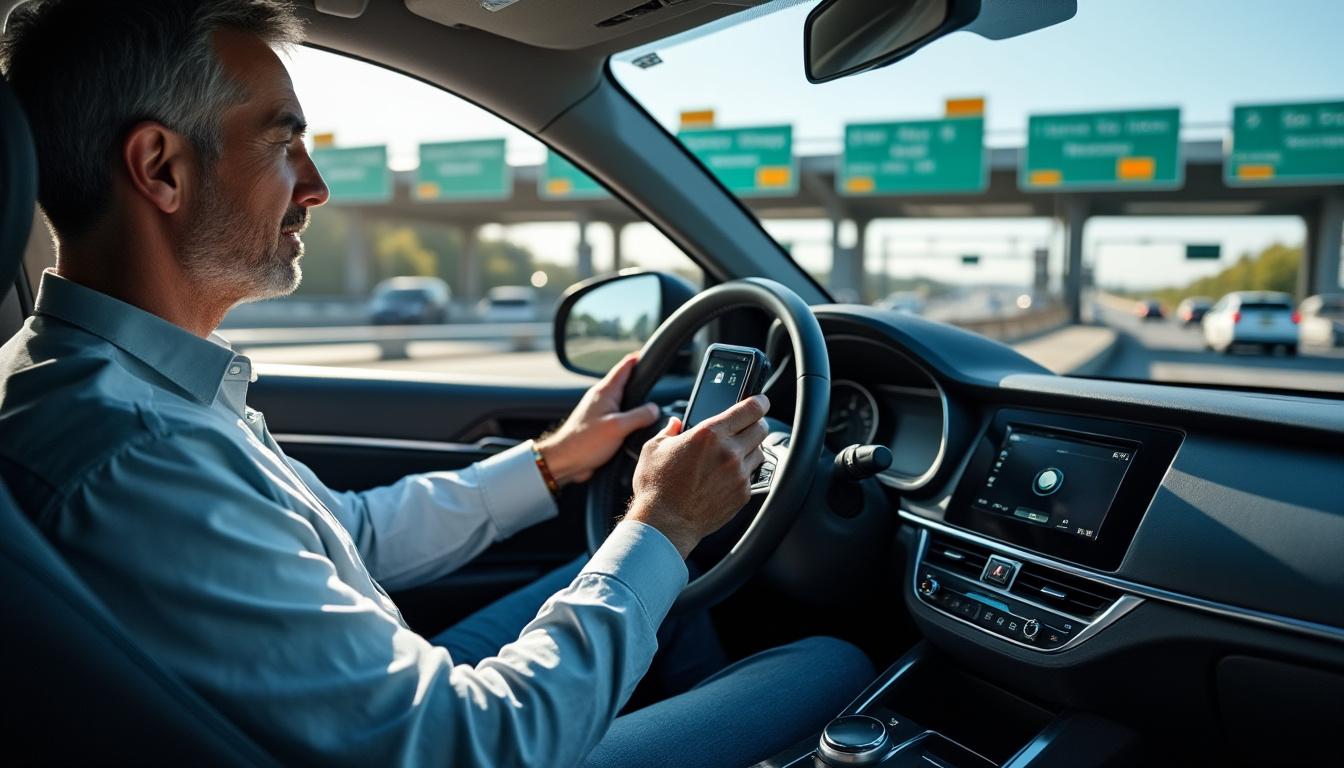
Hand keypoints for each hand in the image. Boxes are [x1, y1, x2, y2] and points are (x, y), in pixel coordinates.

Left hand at [534, 353, 661, 484]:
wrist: (564, 460)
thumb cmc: (585, 442)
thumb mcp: (617, 427)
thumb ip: (639, 416)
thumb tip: (654, 409)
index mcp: (605, 392)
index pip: (624, 367)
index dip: (638, 359)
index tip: (650, 355)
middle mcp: (601, 398)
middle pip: (624, 382)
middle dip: (639, 380)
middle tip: (656, 378)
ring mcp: (599, 411)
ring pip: (622, 400)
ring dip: (635, 401)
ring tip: (651, 402)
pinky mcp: (599, 425)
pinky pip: (619, 416)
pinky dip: (629, 416)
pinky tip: (637, 424)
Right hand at [625, 394, 770, 558]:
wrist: (665, 524)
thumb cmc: (657, 488)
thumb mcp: (653, 449)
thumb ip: (668, 431)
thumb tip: (675, 424)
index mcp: (709, 434)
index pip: (749, 409)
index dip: (759, 402)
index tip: (761, 401)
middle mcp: (729, 452)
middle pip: (761, 428)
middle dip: (756, 423)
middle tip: (747, 425)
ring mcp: (738, 474)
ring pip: (759, 452)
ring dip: (750, 448)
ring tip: (733, 453)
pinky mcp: (742, 494)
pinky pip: (751, 476)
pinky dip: (743, 472)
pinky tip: (727, 475)